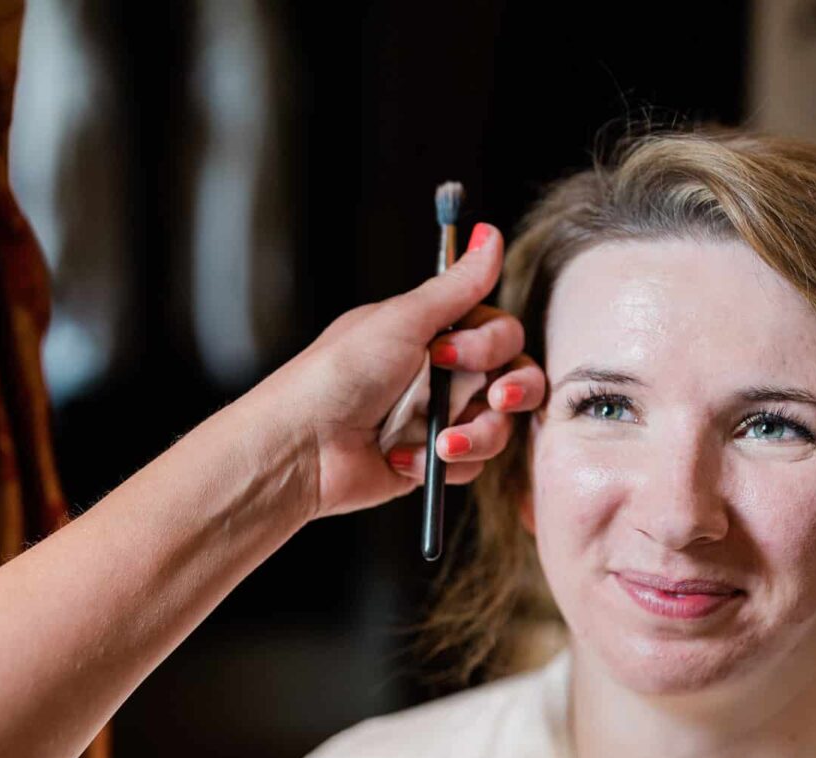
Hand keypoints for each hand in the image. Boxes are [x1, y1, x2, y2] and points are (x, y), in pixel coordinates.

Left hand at [245, 223, 545, 519]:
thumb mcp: (401, 320)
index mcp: (434, 334)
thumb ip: (457, 286)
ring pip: (499, 427)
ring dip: (476, 435)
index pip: (501, 333)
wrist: (301, 446)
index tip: (449, 353)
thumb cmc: (337, 375)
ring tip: (439, 443)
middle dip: (513, 391)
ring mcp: (437, 419)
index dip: (490, 345)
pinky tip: (399, 457)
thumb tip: (487, 234)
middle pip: (514, 378)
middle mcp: (442, 375)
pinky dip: (440, 465)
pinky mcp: (430, 462)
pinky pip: (469, 466)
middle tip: (494, 398)